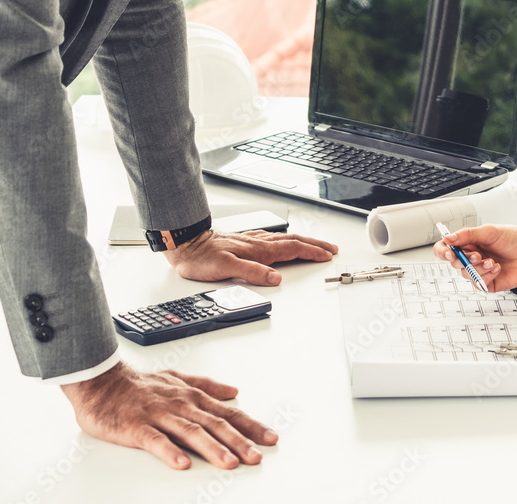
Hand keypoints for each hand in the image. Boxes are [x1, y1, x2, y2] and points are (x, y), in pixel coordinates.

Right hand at [60, 361, 277, 468]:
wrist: (101, 380)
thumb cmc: (139, 385)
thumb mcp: (178, 379)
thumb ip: (207, 385)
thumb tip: (234, 391)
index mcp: (192, 397)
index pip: (228, 412)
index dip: (251, 425)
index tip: (270, 438)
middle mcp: (181, 405)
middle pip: (215, 424)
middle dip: (239, 441)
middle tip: (257, 457)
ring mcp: (159, 415)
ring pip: (190, 432)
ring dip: (212, 448)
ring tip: (230, 464)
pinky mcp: (136, 427)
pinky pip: (155, 440)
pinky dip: (169, 451)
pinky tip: (182, 464)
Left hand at [164, 229, 338, 285]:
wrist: (186, 244)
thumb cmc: (202, 258)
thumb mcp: (226, 269)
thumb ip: (253, 273)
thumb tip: (275, 278)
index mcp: (259, 250)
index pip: (292, 250)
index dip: (311, 253)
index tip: (327, 255)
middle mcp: (259, 243)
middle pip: (294, 241)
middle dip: (315, 245)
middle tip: (331, 248)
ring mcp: (253, 241)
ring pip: (285, 239)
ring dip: (304, 241)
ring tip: (316, 245)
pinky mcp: (246, 241)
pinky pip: (274, 239)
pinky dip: (287, 240)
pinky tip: (285, 241)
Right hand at [432, 224, 516, 292]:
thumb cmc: (515, 239)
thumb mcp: (490, 231)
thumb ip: (467, 234)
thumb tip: (448, 238)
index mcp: (469, 242)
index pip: (447, 248)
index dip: (443, 252)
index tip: (450, 253)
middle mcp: (472, 256)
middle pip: (454, 263)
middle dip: (464, 260)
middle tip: (476, 255)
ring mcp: (479, 270)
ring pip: (466, 274)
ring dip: (478, 268)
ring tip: (492, 261)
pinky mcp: (488, 282)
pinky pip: (478, 283)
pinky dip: (487, 276)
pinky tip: (497, 268)